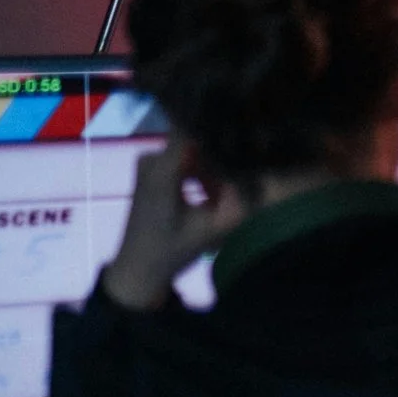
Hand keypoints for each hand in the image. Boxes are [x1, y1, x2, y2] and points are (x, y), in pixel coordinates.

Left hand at [99, 137, 252, 311]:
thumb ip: (239, 201)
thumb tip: (259, 173)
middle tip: (239, 182)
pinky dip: (200, 171)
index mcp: (162, 169)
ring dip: (212, 168)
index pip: (196, 130)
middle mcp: (152, 157)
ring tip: (223, 194)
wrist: (138, 266)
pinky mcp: (151, 168)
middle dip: (221, 158)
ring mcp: (148, 161)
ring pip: (193, 149)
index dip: (223, 133)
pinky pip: (184, 157)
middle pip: (198, 141)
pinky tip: (210, 195)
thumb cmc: (172, 250)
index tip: (247, 143)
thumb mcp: (212, 229)